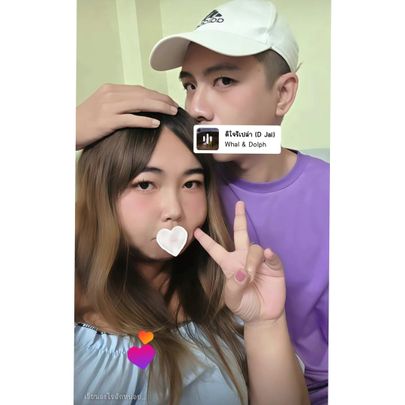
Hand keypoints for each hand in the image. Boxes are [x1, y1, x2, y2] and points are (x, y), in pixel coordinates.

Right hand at [76, 84, 177, 148]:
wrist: (67, 129)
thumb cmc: (87, 122)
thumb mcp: (103, 107)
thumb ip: (121, 105)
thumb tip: (141, 109)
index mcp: (111, 89)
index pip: (139, 90)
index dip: (157, 95)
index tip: (169, 101)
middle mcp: (110, 94)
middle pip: (143, 94)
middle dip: (162, 99)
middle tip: (175, 106)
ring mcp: (108, 107)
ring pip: (139, 104)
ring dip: (158, 107)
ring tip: (171, 112)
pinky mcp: (106, 120)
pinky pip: (130, 119)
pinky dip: (144, 120)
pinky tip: (156, 123)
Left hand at [194, 201, 285, 322]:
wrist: (264, 316)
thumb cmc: (244, 305)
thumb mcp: (233, 300)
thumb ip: (234, 286)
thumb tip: (242, 272)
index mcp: (229, 264)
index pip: (216, 250)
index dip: (206, 241)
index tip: (195, 231)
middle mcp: (243, 258)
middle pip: (241, 234)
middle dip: (240, 218)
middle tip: (240, 203)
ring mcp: (259, 261)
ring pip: (255, 248)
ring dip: (252, 260)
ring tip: (251, 276)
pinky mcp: (274, 266)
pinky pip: (272, 256)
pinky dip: (270, 255)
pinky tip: (268, 256)